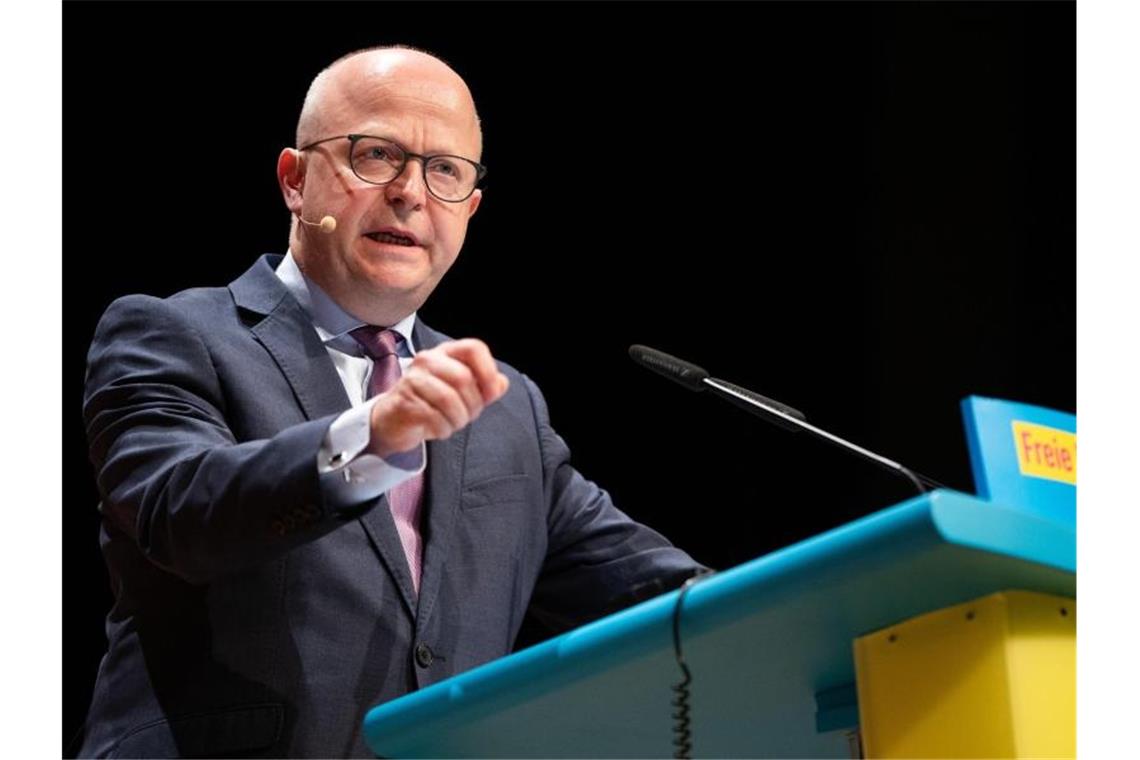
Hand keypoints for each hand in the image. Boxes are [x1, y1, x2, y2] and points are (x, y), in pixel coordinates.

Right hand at [368, 339, 509, 457]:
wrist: (394, 420)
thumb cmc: (431, 403)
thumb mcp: (462, 393)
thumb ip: (485, 386)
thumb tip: (501, 383)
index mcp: (445, 353)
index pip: (474, 348)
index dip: (488, 371)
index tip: (491, 393)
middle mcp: (427, 361)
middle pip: (464, 378)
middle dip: (473, 405)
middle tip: (466, 416)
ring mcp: (413, 380)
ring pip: (449, 400)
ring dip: (458, 419)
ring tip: (452, 423)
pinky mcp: (404, 401)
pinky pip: (434, 418)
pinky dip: (443, 429)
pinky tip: (438, 428)